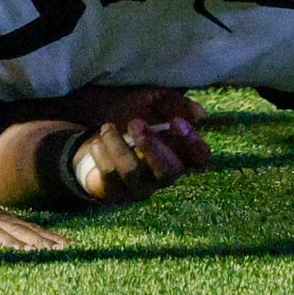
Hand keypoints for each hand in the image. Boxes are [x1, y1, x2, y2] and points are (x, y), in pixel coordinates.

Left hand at [65, 114, 211, 206]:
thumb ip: (174, 104)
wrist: (92, 131)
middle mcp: (163, 175)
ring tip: (107, 127)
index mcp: (178, 153)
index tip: (176, 122)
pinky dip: (102, 155)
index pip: (201, 159)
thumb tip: (200, 115)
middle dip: (152, 146)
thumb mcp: (151, 101)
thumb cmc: (128, 115)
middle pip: (170, 172)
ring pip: (134, 172)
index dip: (194, 145)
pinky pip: (110, 177)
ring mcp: (139, 187)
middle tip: (135, 122)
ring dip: (118, 145)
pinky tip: (96, 143)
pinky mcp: (115, 193)